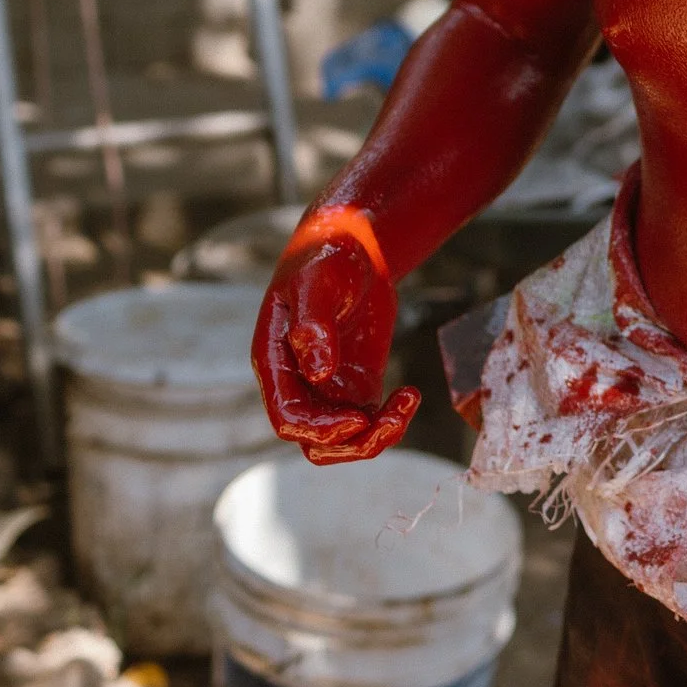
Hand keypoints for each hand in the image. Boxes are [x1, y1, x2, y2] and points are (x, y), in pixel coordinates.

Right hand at [252, 211, 419, 464]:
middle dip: (354, 441)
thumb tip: (317, 372)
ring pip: (344, 439)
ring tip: (407, 405)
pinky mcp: (357, 385)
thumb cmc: (325, 256)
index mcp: (275, 362)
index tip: (357, 420)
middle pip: (315, 440)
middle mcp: (297, 382)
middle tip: (394, 418)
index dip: (319, 429)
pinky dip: (392, 419)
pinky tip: (411, 393)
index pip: (288, 416)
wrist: (351, 246)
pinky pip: (370, 422)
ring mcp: (327, 388)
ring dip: (377, 436)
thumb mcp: (318, 283)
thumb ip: (314, 326)